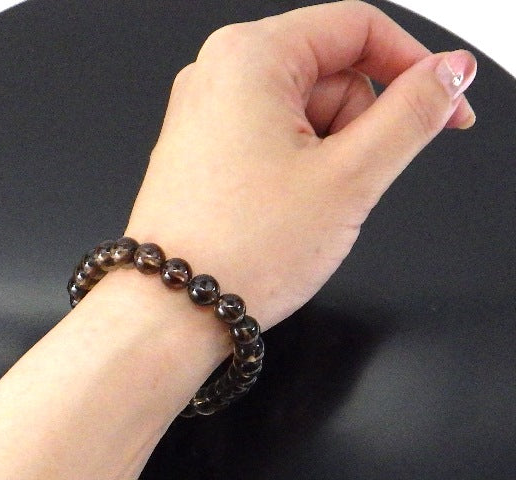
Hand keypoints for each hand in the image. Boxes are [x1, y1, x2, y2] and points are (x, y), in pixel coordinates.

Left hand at [124, 0, 475, 330]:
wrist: (174, 310)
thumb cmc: (241, 251)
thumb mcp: (350, 178)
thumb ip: (410, 116)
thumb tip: (447, 77)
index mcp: (250, 57)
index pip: (357, 28)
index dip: (414, 66)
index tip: (445, 105)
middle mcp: (218, 76)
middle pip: (329, 74)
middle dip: (357, 128)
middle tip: (345, 184)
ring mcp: (206, 117)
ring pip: (303, 115)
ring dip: (327, 158)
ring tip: (305, 208)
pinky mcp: (204, 153)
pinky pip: (273, 144)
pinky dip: (297, 172)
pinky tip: (284, 211)